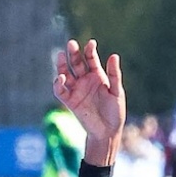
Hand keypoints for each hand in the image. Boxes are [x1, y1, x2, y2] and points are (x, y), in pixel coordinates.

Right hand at [52, 39, 124, 164]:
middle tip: (71, 44)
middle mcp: (85, 80)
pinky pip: (61, 91)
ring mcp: (77, 90)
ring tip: (60, 55)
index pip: (91, 59)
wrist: (107, 131)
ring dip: (62, 65)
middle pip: (76, 63)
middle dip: (73, 53)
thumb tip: (114, 55)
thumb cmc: (115, 111)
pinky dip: (58, 84)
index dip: (90, 51)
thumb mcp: (117, 91)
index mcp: (97, 75)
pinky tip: (60, 78)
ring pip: (66, 74)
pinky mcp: (70, 101)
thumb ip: (114, 74)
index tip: (90, 44)